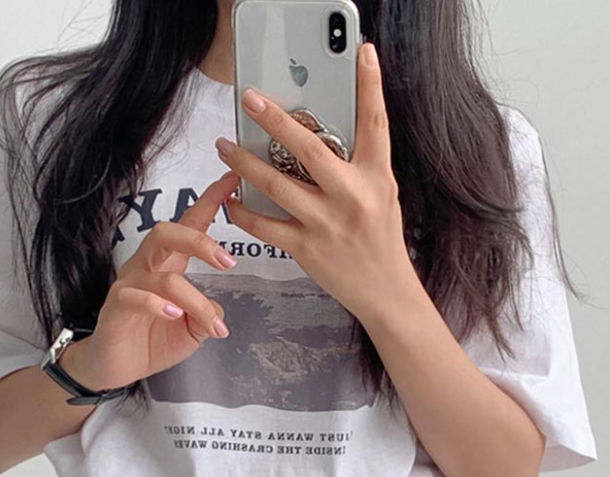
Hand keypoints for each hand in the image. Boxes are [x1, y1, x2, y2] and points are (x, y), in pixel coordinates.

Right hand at [67, 172, 239, 390]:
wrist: (114, 367)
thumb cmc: (150, 341)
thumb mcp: (190, 331)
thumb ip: (206, 314)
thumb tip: (218, 310)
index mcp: (167, 265)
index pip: (188, 225)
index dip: (209, 201)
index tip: (232, 181)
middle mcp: (146, 267)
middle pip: (166, 233)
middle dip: (199, 241)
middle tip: (228, 262)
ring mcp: (129, 285)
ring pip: (163, 276)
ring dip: (195, 299)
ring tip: (212, 325)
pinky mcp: (115, 306)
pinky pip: (135, 296)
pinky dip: (157, 304)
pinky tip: (174, 315)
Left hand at [216, 41, 417, 321]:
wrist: (385, 291)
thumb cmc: (380, 239)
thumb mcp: (382, 194)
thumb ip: (358, 164)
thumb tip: (321, 134)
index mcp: (375, 177)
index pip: (375, 121)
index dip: (370, 84)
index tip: (362, 51)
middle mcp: (352, 196)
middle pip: (309, 149)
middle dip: (274, 120)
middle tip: (249, 99)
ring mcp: (327, 223)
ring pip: (277, 185)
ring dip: (244, 163)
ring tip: (224, 146)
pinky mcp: (307, 249)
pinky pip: (265, 225)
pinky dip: (243, 211)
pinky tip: (229, 198)